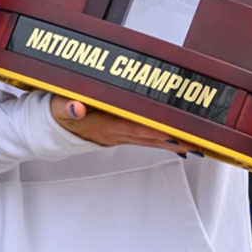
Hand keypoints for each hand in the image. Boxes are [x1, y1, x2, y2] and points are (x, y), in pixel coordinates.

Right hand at [53, 98, 187, 151]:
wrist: (55, 129)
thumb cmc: (59, 113)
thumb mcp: (57, 107)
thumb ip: (66, 107)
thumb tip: (76, 107)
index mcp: (103, 125)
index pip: (133, 128)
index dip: (152, 131)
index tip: (172, 133)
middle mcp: (116, 133)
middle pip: (149, 138)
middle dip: (173, 141)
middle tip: (196, 143)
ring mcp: (121, 135)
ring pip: (152, 141)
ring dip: (173, 144)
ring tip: (196, 145)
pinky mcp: (123, 134)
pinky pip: (148, 140)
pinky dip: (164, 142)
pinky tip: (180, 145)